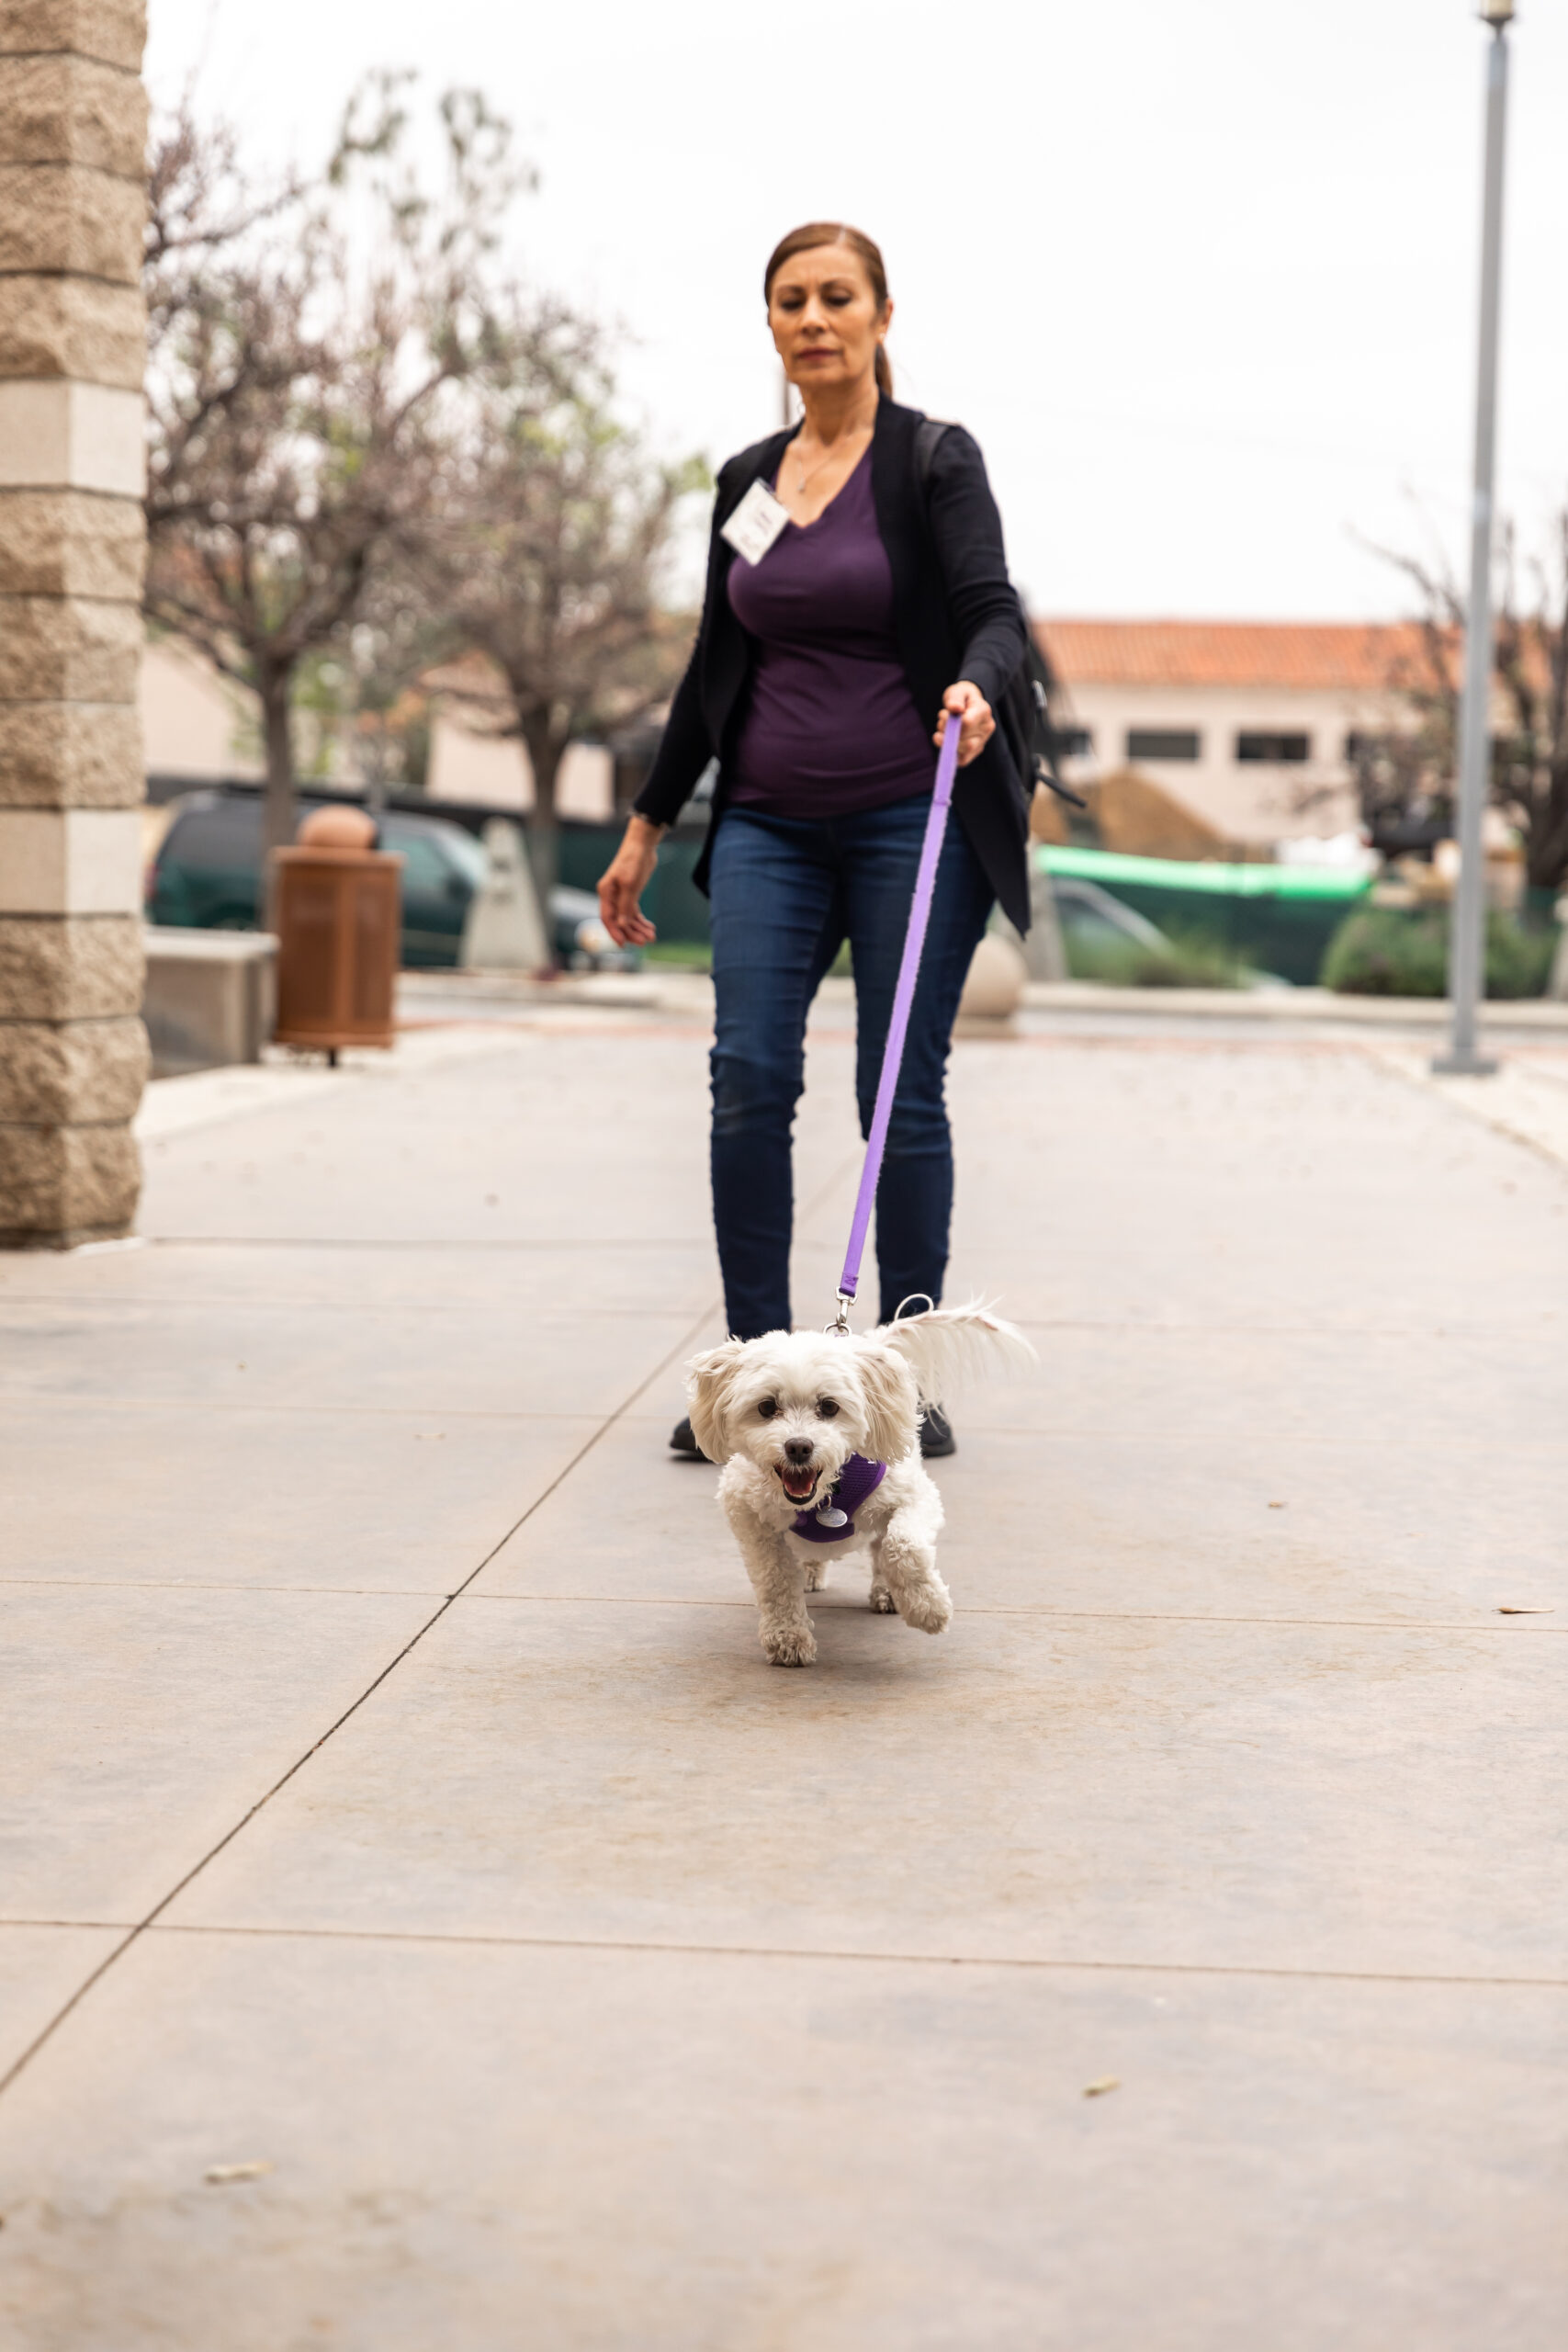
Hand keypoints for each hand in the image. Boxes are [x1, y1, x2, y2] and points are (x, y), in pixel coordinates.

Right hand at [597, 816, 662, 946]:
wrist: (643, 845)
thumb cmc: (633, 861)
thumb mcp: (630, 884)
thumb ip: (626, 905)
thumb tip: (622, 925)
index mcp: (606, 892)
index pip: (607, 918)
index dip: (614, 932)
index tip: (624, 945)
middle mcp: (611, 896)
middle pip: (619, 921)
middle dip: (631, 932)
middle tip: (644, 942)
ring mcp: (621, 895)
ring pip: (628, 918)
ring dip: (638, 928)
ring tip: (651, 937)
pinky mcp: (631, 894)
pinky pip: (634, 912)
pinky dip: (641, 921)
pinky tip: (650, 927)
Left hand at [934, 680, 993, 767]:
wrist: (968, 703)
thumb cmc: (961, 697)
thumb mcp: (957, 691)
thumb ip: (955, 698)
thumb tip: (955, 708)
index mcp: (984, 711)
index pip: (967, 723)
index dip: (950, 722)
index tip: (943, 714)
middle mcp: (987, 728)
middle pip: (965, 740)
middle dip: (947, 733)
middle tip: (941, 721)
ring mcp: (982, 741)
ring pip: (964, 751)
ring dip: (947, 742)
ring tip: (943, 729)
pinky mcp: (976, 751)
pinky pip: (963, 760)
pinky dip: (951, 754)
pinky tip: (945, 742)